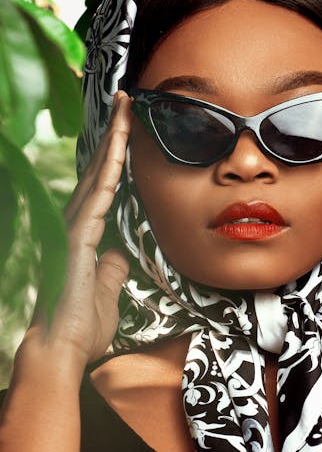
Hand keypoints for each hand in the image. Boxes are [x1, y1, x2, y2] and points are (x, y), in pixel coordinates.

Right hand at [21, 92, 131, 370]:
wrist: (60, 350)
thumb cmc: (79, 326)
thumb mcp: (105, 292)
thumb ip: (111, 268)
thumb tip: (119, 253)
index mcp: (85, 234)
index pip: (104, 186)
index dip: (116, 156)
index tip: (129, 128)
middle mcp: (76, 224)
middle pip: (99, 170)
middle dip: (115, 135)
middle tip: (128, 100)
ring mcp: (73, 227)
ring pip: (98, 174)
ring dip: (113, 141)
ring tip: (127, 107)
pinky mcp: (76, 237)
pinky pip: (98, 196)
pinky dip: (110, 169)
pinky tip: (120, 144)